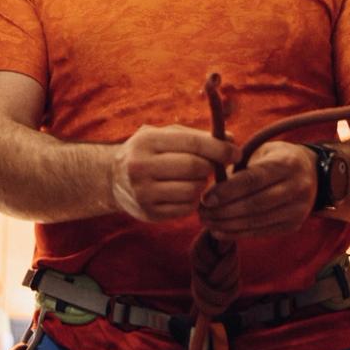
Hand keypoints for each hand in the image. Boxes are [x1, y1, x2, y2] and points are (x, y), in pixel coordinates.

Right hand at [111, 125, 235, 221]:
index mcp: (147, 141)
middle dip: (210, 167)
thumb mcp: (164, 136)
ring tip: (193, 179)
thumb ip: (196, 136)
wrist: (112, 178)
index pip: (193, 144)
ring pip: (193, 190)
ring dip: (201, 185)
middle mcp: (141, 166)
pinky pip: (186, 208)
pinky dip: (192, 200)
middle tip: (210, 166)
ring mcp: (143, 192)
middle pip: (195, 168)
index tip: (236, 152)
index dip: (219, 148)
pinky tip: (183, 192)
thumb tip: (231, 140)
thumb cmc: (148, 152)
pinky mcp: (149, 213)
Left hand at [198, 141, 317, 238]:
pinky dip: (238, 233)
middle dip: (224, 210)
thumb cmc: (273, 160)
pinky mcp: (293, 225)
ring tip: (206, 222)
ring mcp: (298, 209)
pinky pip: (261, 232)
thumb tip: (208, 184)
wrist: (309, 174)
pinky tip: (219, 231)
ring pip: (257, 221)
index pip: (253, 179)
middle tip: (201, 212)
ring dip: (228, 225)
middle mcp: (297, 186)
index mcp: (287, 162)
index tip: (205, 197)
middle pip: (255, 204)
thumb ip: (237, 165)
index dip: (227, 190)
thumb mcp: (260, 152)